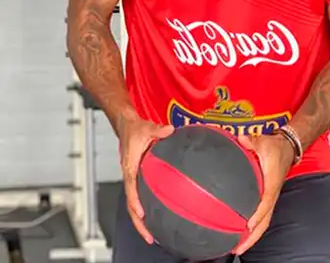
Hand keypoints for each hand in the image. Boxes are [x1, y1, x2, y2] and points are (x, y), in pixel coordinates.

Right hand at [120, 117, 173, 243]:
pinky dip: (146, 210)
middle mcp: (130, 176)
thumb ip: (158, 130)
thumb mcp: (146, 127)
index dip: (135, 202)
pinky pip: (140, 198)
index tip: (141, 215)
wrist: (126, 126)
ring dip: (142, 221)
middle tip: (150, 237)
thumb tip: (169, 130)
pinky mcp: (138, 179)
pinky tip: (156, 217)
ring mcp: (133, 179)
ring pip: (135, 205)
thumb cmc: (134, 129)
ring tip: (153, 236)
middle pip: (131, 205)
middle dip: (139, 223)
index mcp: (130, 167)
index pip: (131, 188)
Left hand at [232, 133, 295, 255]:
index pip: (266, 201)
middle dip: (253, 236)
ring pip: (264, 222)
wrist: (288, 148)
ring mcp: (271, 198)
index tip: (248, 225)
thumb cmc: (276, 147)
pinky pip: (262, 217)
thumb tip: (241, 139)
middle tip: (238, 249)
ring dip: (252, 237)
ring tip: (238, 248)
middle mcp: (272, 193)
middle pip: (265, 220)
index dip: (258, 214)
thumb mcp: (264, 141)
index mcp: (272, 181)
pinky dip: (253, 230)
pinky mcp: (268, 199)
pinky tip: (242, 235)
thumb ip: (252, 141)